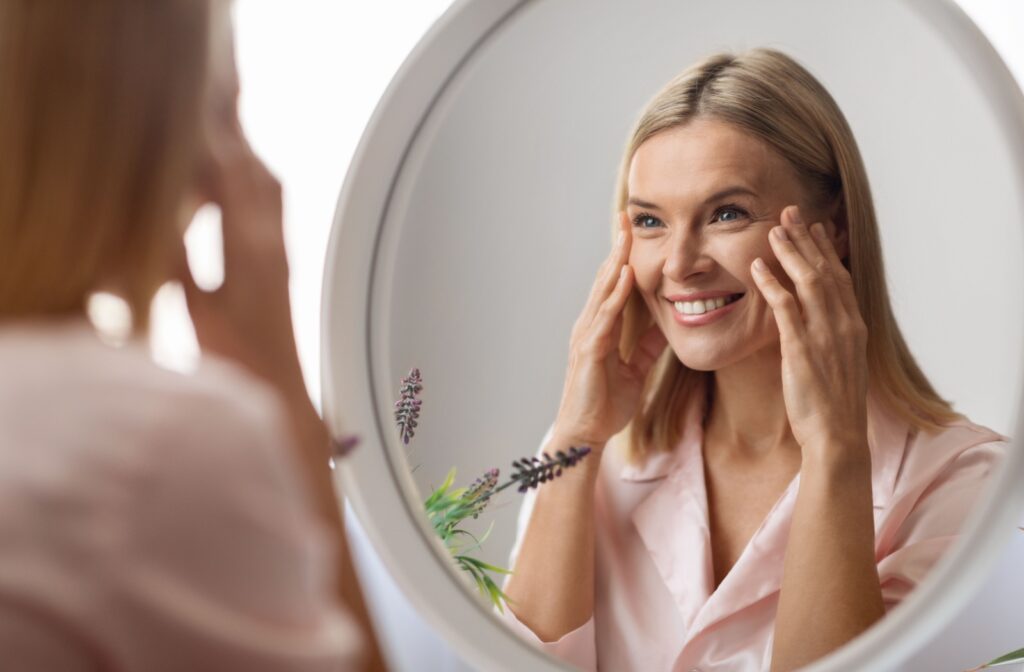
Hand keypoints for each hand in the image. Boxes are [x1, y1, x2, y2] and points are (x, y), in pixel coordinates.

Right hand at [175, 94, 303, 398]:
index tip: (194, 120)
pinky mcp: (281, 265)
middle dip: (234, 139)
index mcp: (253, 251)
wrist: (280, 390)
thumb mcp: (199, 313)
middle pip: (260, 172)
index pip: (237, 178)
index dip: (215, 143)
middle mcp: (275, 245)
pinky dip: (253, 182)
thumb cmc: (243, 361)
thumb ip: (180, 266)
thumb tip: (157, 224)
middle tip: (211, 112)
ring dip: (247, 158)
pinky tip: (236, 185)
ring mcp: (281, 253)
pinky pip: (272, 207)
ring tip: (222, 137)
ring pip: (271, 188)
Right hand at [552, 212, 667, 450]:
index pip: (612, 286)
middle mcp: (589, 326)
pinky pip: (605, 317)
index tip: (634, 233)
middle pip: (604, 279)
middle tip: (627, 217)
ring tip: (626, 235)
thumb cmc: (606, 404)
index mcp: (599, 329)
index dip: (623, 258)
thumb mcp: (635, 371)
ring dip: (616, 262)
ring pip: (603, 291)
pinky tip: (626, 276)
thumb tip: (664, 328)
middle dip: (617, 248)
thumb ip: (647, 347)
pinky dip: (615, 295)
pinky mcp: (590, 352)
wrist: (585, 434)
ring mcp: (587, 337)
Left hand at [750, 205, 868, 460]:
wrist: (837, 436)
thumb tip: (813, 324)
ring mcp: (824, 335)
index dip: (827, 250)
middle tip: (790, 212)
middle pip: (825, 270)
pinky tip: (756, 268)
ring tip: (773, 229)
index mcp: (854, 327)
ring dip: (790, 252)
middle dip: (807, 239)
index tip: (816, 227)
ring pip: (808, 281)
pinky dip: (771, 284)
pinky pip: (785, 308)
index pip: (841, 277)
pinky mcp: (802, 349)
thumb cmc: (833, 406)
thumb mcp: (838, 365)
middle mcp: (843, 325)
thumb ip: (829, 339)